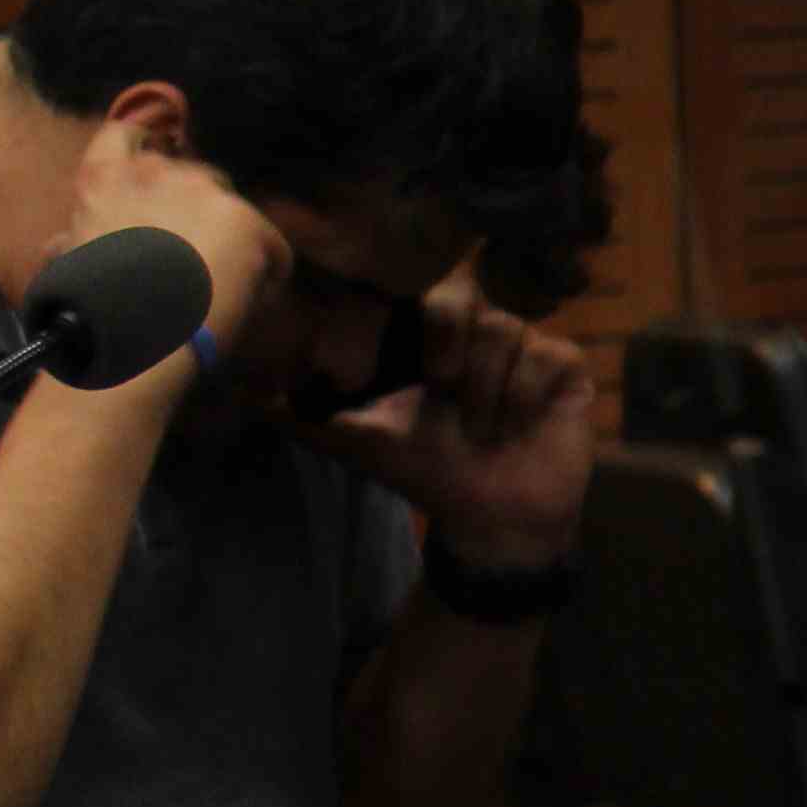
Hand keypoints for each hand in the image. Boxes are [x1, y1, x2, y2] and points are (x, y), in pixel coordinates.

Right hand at [60, 110, 283, 356]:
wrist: (128, 332)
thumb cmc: (88, 307)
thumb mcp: (65, 262)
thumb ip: (72, 238)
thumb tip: (61, 243)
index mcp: (103, 178)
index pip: (125, 135)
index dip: (145, 145)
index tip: (157, 167)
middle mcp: (155, 171)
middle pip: (196, 176)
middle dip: (199, 211)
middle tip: (192, 256)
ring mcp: (203, 190)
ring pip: (236, 212)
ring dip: (232, 242)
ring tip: (217, 287)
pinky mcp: (246, 219)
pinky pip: (271, 251)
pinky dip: (264, 279)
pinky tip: (242, 305)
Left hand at [317, 279, 596, 568]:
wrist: (494, 517)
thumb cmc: (425, 472)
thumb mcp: (352, 439)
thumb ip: (301, 410)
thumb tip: (242, 388)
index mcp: (419, 334)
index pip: (402, 289)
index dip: (388, 314)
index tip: (375, 362)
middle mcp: (473, 327)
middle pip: (457, 291)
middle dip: (445, 339)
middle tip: (442, 387)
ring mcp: (521, 343)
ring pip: (504, 328)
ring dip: (486, 386)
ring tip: (481, 427)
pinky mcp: (564, 366)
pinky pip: (546, 354)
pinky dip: (524, 394)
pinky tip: (517, 424)